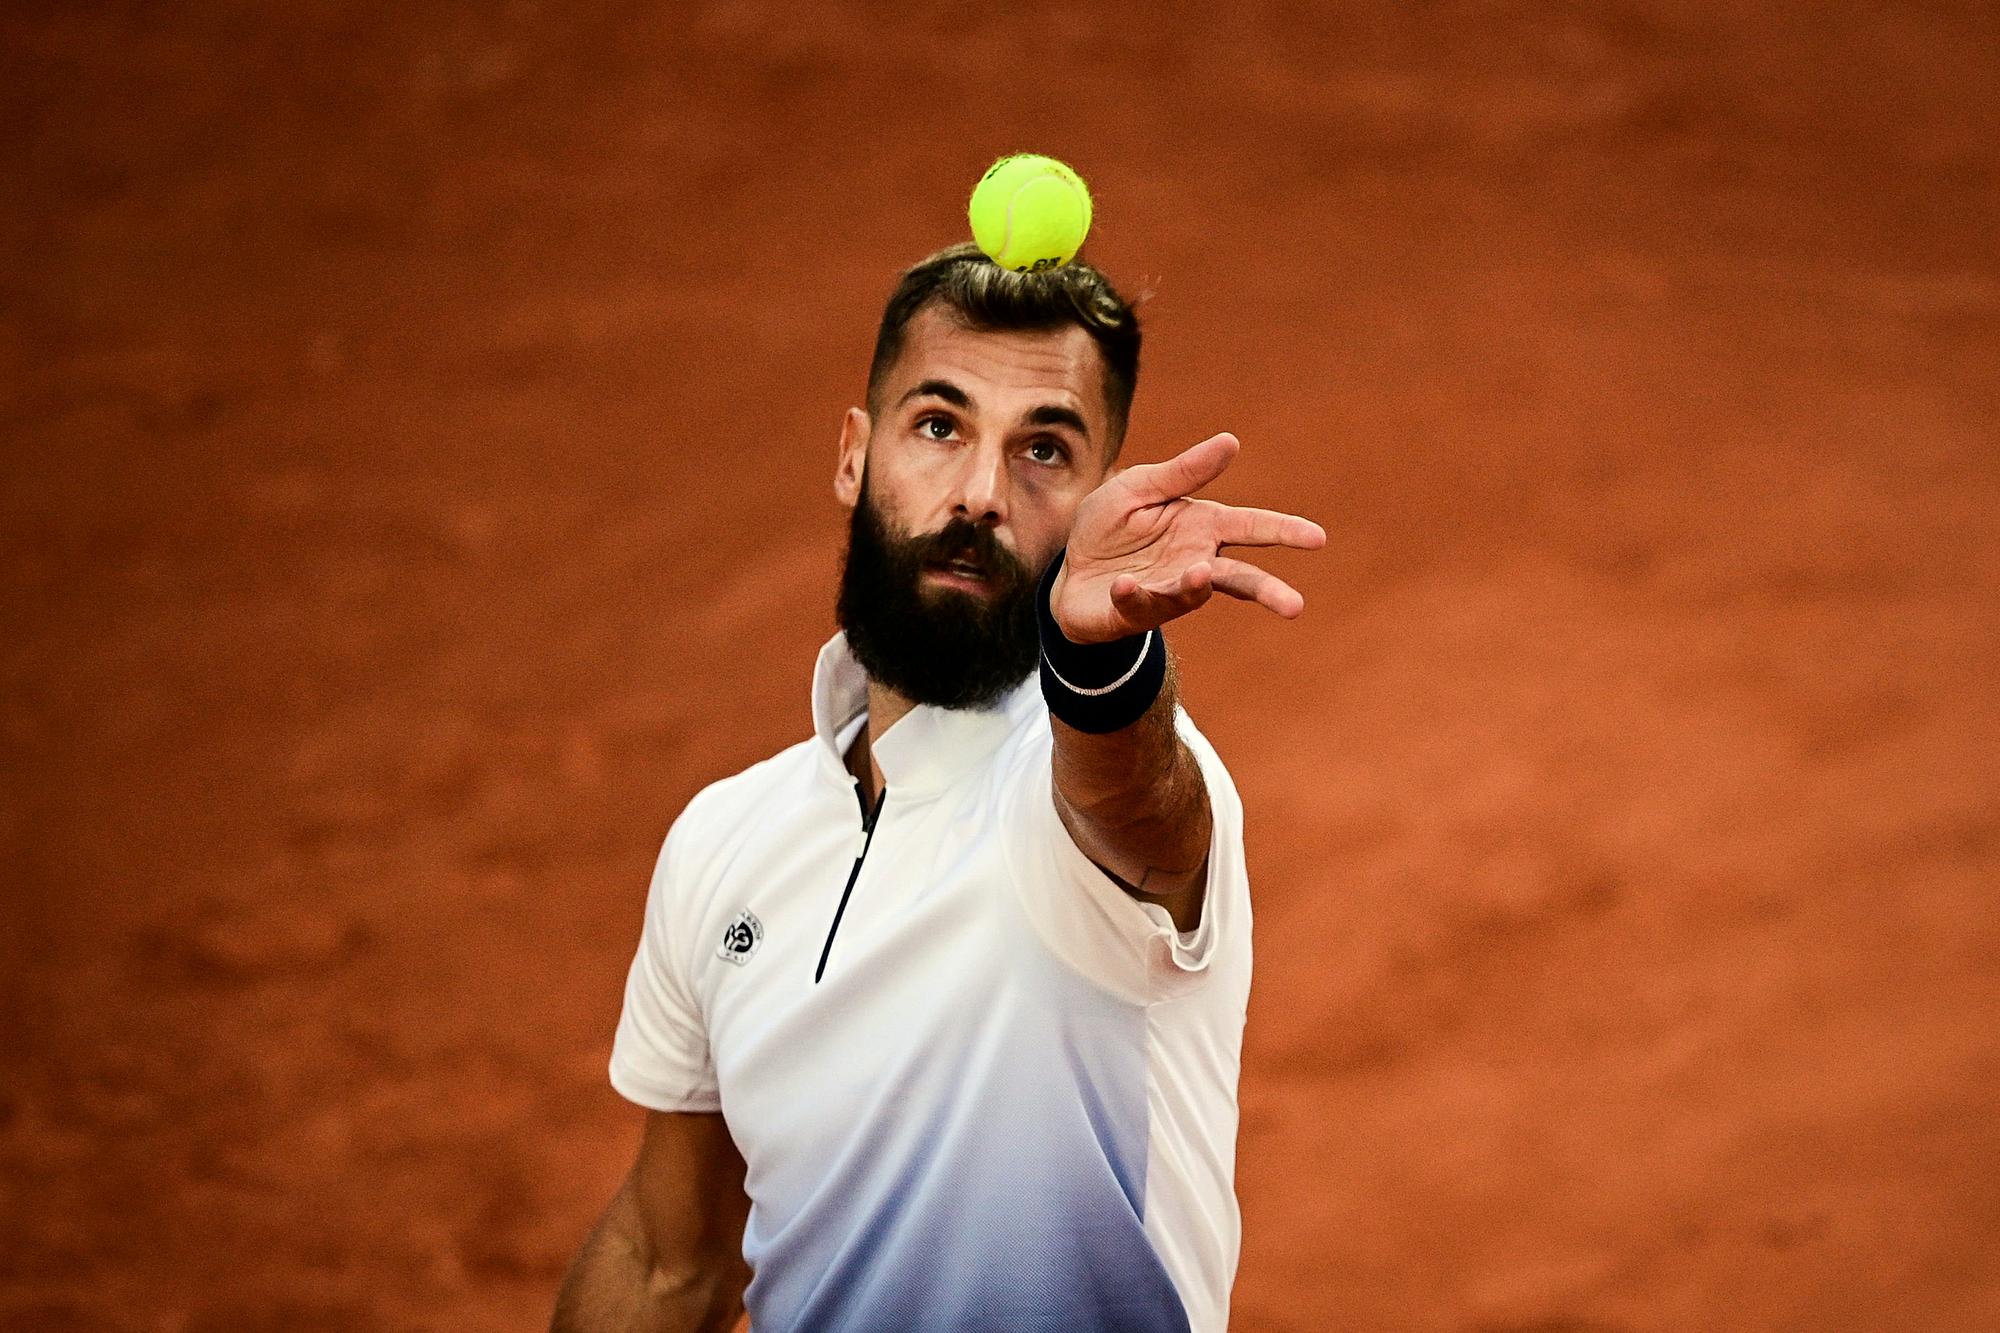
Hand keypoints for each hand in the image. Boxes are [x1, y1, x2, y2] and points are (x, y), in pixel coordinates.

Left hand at [1051, 433, 1326, 643]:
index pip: (1251, 526)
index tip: (1318, 538)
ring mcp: (1167, 591)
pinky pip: (1138, 602)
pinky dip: (1132, 593)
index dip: (1284, 531)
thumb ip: (1183, 472)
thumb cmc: (1111, 527)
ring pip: (1191, 593)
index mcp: (1202, 527)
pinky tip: (1123, 584)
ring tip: (1199, 574)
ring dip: (1194, 584)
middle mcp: (1194, 562)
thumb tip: (1231, 441)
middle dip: (1267, 590)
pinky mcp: (1135, 611)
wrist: (1069, 571)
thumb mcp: (1140, 487)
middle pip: (1239, 577)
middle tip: (1295, 606)